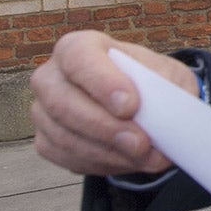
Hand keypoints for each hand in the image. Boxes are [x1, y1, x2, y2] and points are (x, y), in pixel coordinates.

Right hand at [30, 30, 190, 177]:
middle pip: (62, 103)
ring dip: (107, 152)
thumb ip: (165, 91)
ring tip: (145, 157)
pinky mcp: (46, 140)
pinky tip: (128, 161)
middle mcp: (51, 76)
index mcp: (79, 47)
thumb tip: (162, 119)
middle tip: (141, 143)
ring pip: (63, 136)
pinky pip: (66, 158)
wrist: (144, 103)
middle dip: (105, 128)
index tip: (130, 106)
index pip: (78, 57)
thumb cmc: (152, 81)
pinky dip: (100, 164)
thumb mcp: (168, 76)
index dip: (102, 83)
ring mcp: (43, 110)